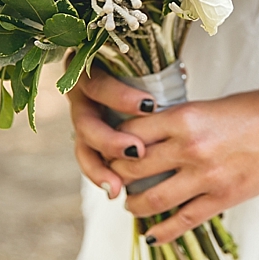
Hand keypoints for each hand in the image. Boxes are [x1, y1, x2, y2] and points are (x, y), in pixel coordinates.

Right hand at [67, 64, 157, 199]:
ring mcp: (82, 119)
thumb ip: (153, 74)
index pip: (100, 84)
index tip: (149, 106)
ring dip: (100, 167)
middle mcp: (82, 97)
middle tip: (136, 152)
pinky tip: (114, 190)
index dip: (120, 97)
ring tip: (117, 186)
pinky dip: (100, 176)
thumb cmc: (152, 73)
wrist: (143, 82)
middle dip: (109, 139)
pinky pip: (88, 161)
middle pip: (85, 121)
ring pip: (83, 146)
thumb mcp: (150, 69)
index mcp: (92, 72)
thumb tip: (176, 80)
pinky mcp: (87, 140)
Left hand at [110, 83, 258, 244]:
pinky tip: (152, 236)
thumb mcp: (205, 107)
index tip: (110, 148)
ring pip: (152, 199)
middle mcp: (188, 147)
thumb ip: (176, 123)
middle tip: (114, 179)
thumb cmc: (250, 110)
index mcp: (183, 118)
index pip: (130, 133)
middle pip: (133, 168)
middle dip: (117, 175)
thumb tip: (146, 138)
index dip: (114, 143)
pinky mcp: (222, 197)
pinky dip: (163, 232)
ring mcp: (205, 176)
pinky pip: (184, 221)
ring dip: (134, 205)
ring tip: (131, 205)